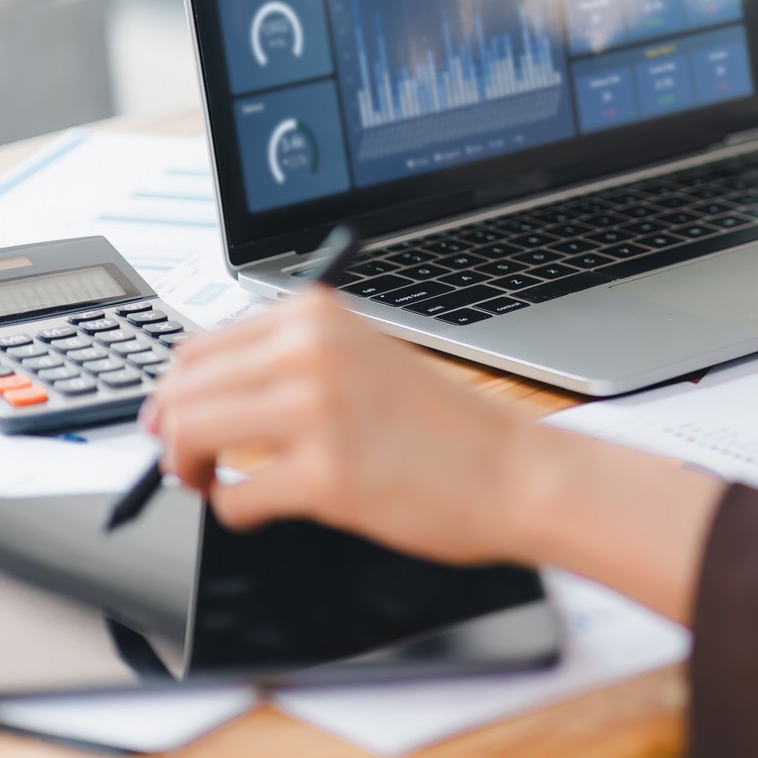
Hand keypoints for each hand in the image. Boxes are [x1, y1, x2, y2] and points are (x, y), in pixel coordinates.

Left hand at [144, 290, 536, 563]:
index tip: (180, 423)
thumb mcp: (362, 363)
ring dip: (188, 469)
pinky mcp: (326, 474)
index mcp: (318, 317)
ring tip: (217, 482)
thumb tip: (191, 401)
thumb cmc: (445, 428)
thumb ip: (288, 367)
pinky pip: (233, 496)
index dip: (178, 394)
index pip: (200, 348)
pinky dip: (235, 510)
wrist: (514, 470)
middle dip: (172, 434)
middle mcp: (312, 352)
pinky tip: (267, 508)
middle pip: (184, 390)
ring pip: (190, 434)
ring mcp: (318, 411)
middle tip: (189, 463)